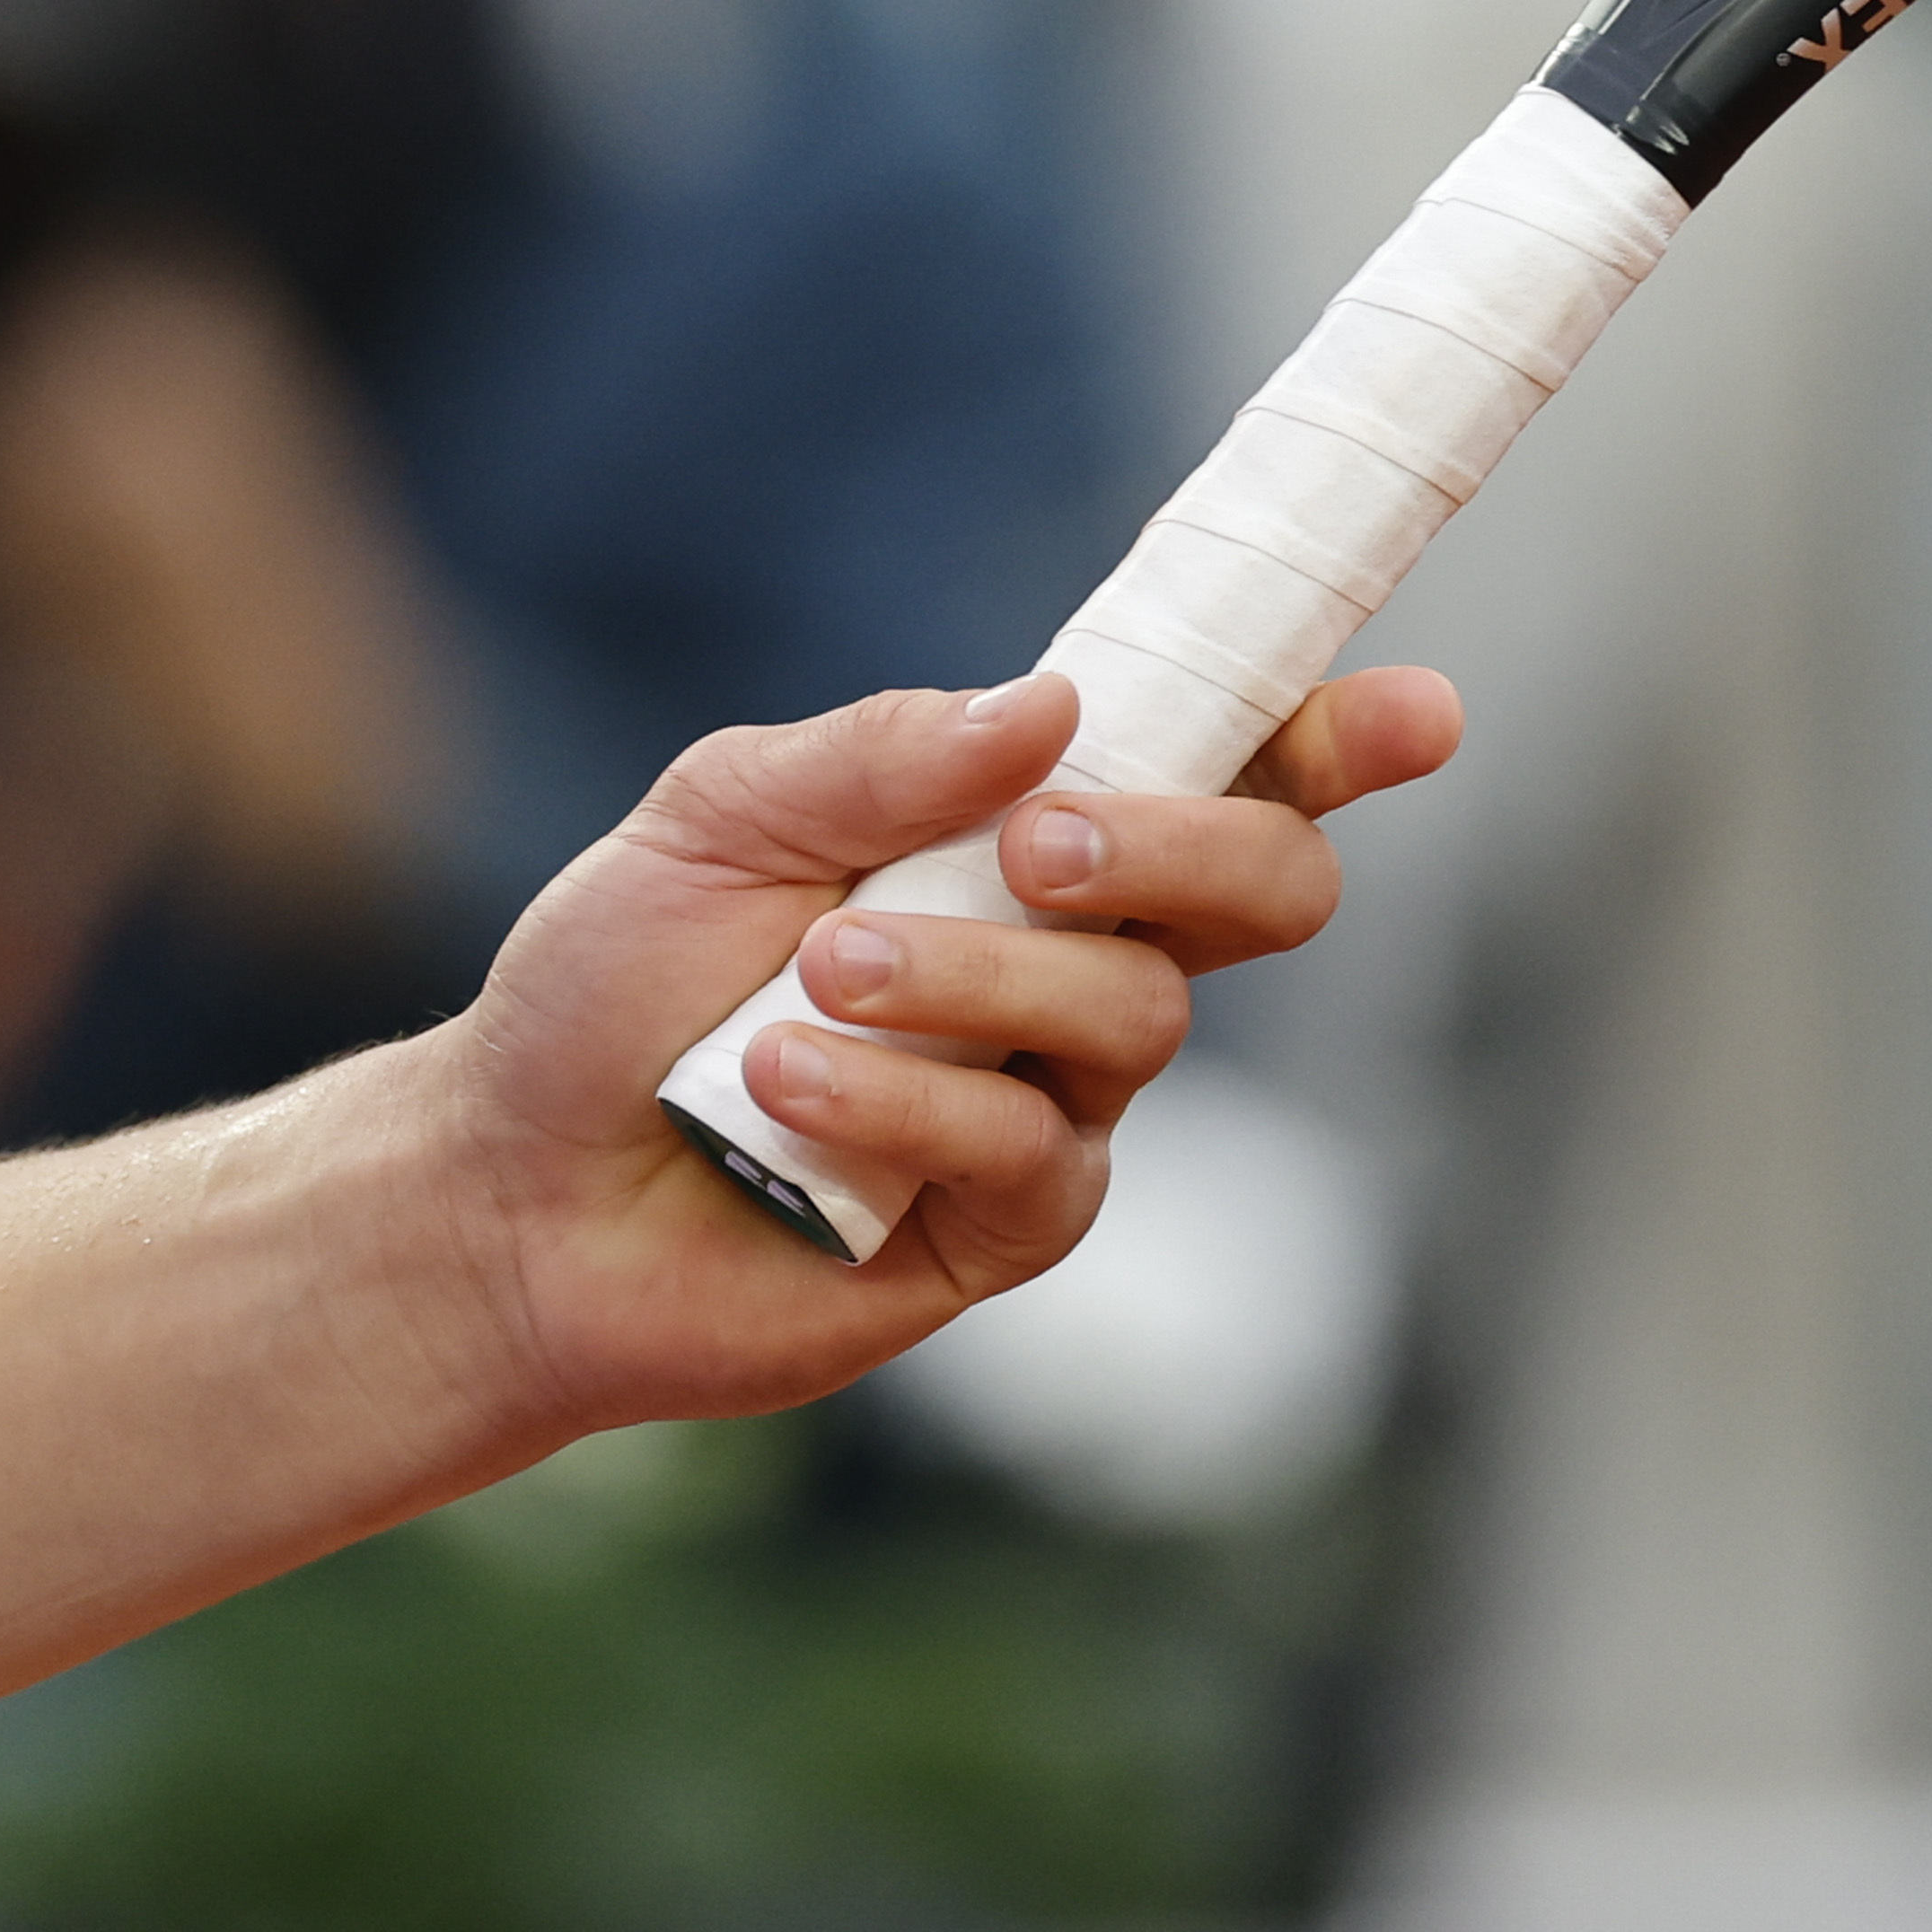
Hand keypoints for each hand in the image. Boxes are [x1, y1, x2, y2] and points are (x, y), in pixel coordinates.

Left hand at [390, 664, 1466, 1445]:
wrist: (513, 1182)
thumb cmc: (612, 984)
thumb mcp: (719, 813)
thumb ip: (880, 749)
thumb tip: (1054, 703)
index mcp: (1027, 832)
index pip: (1224, 770)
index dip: (1336, 740)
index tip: (1418, 710)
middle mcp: (1075, 960)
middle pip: (1262, 890)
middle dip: (1186, 846)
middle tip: (1042, 846)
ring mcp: (1056, 1099)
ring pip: (1136, 1016)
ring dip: (973, 978)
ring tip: (814, 978)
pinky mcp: (1007, 1228)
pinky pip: (1032, 1150)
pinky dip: (901, 1100)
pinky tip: (783, 1091)